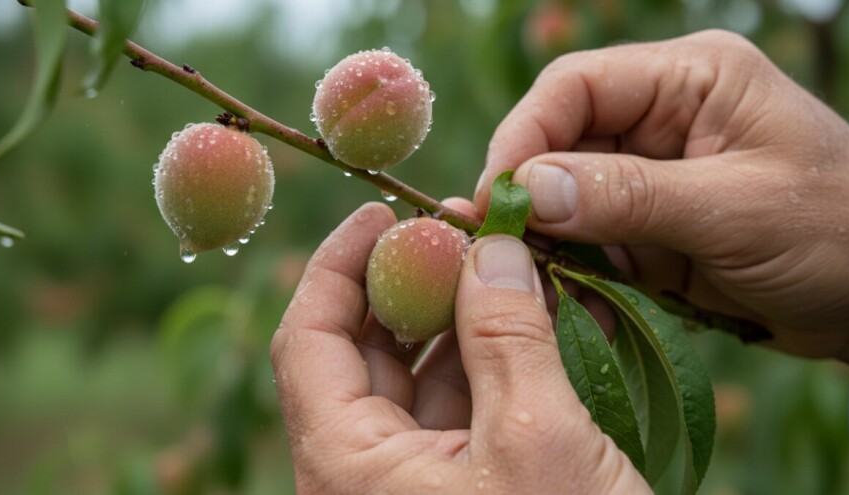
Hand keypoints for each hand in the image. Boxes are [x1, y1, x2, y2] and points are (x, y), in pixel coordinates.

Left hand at [271, 203, 648, 493]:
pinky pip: (466, 408)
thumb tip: (488, 244)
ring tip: (511, 263)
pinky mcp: (468, 490)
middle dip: (414, 282)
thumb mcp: (539, 441)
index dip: (339, 263)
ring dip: (465, 316)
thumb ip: (508, 334)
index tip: (383, 209)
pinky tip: (536, 317)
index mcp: (347, 467)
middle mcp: (367, 475)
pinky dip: (496, 360)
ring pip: (423, 377)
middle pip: (366, 351)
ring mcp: (418, 485)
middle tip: (466, 230)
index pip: (309, 338)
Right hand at [474, 30, 848, 369]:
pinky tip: (574, 308)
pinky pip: (591, 244)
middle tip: (499, 255)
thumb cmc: (839, 233)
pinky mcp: (650, 228)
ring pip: (567, 200)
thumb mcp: (737, 210)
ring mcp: (652, 176)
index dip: (525, 137)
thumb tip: (530, 190)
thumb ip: (632, 196)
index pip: (576, 87)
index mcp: (689, 80)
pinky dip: (576, 276)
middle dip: (530, 200)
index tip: (497, 199)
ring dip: (549, 246)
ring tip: (535, 291)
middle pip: (560, 144)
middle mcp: (661, 118)